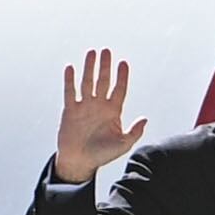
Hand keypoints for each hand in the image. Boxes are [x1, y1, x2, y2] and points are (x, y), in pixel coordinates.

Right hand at [54, 48, 148, 183]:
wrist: (80, 162)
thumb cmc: (102, 154)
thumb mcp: (123, 144)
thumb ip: (134, 132)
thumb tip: (145, 119)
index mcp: (113, 112)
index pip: (119, 90)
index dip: (122, 77)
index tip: (124, 63)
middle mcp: (99, 105)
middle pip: (103, 81)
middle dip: (105, 67)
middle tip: (107, 51)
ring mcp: (85, 106)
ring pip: (87, 82)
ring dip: (89, 68)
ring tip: (92, 53)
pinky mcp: (70, 110)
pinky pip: (70, 92)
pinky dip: (70, 81)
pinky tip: (71, 68)